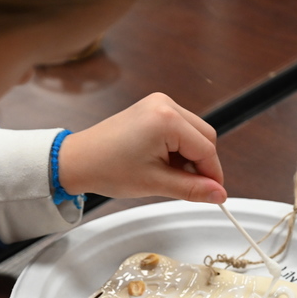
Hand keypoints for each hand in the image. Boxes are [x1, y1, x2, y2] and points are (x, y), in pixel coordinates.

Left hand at [56, 93, 226, 202]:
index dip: (213, 175)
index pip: (206, 149)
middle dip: (201, 164)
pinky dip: (178, 148)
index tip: (215, 194)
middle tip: (189, 187)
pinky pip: (179, 128)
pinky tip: (162, 163)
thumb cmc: (107, 168)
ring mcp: (158, 103)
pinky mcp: (152, 108)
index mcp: (166, 119)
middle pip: (205, 136)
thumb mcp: (155, 183)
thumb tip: (219, 194)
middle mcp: (165, 104)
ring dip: (189, 156)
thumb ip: (192, 188)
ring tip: (168, 175)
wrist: (78, 160)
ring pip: (194, 132)